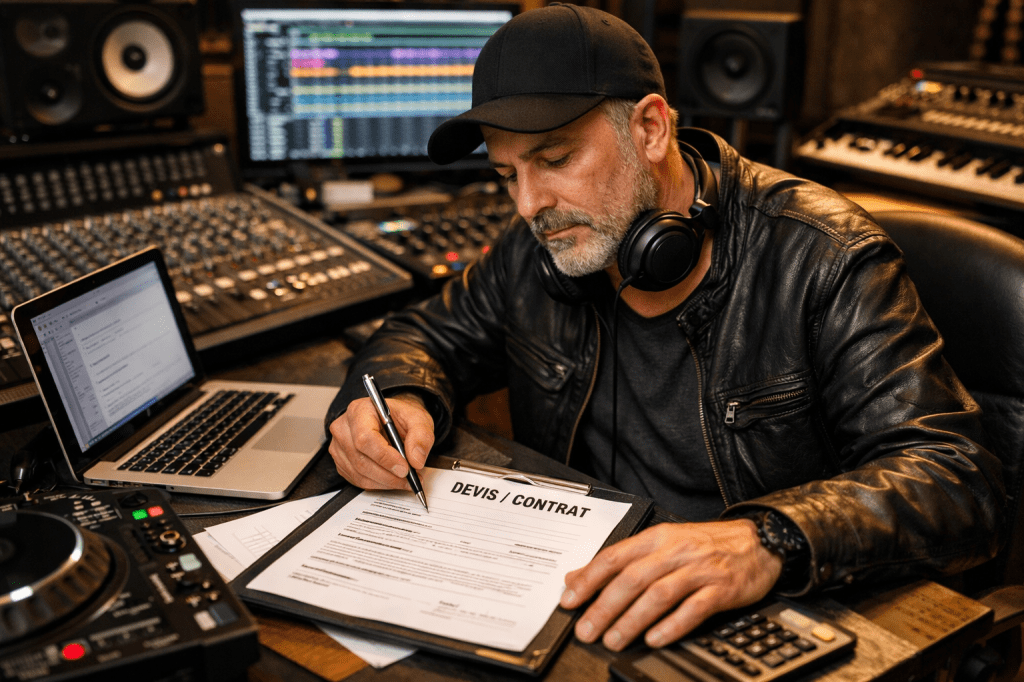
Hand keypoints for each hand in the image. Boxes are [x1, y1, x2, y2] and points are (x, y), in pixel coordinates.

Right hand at [327, 392, 434, 489]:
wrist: (392, 420)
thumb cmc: (400, 417)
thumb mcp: (418, 418)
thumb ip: (421, 436)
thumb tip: (416, 460)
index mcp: (360, 411)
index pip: (365, 438)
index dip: (385, 457)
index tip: (405, 468)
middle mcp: (344, 428)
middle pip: (361, 460)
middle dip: (389, 474)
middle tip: (410, 478)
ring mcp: (339, 446)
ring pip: (360, 474)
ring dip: (386, 482)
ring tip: (406, 480)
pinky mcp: (341, 462)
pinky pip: (358, 480)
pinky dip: (379, 484)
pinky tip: (393, 479)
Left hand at [559, 519, 782, 650]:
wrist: (758, 541)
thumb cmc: (706, 545)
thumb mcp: (662, 544)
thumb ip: (621, 561)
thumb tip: (577, 576)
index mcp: (657, 538)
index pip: (614, 557)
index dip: (588, 579)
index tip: (569, 600)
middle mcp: (675, 551)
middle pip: (632, 579)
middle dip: (605, 607)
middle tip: (587, 630)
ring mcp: (699, 570)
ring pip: (658, 595)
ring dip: (633, 620)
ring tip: (614, 639)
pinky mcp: (721, 589)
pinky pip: (693, 609)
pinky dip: (672, 625)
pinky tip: (655, 639)